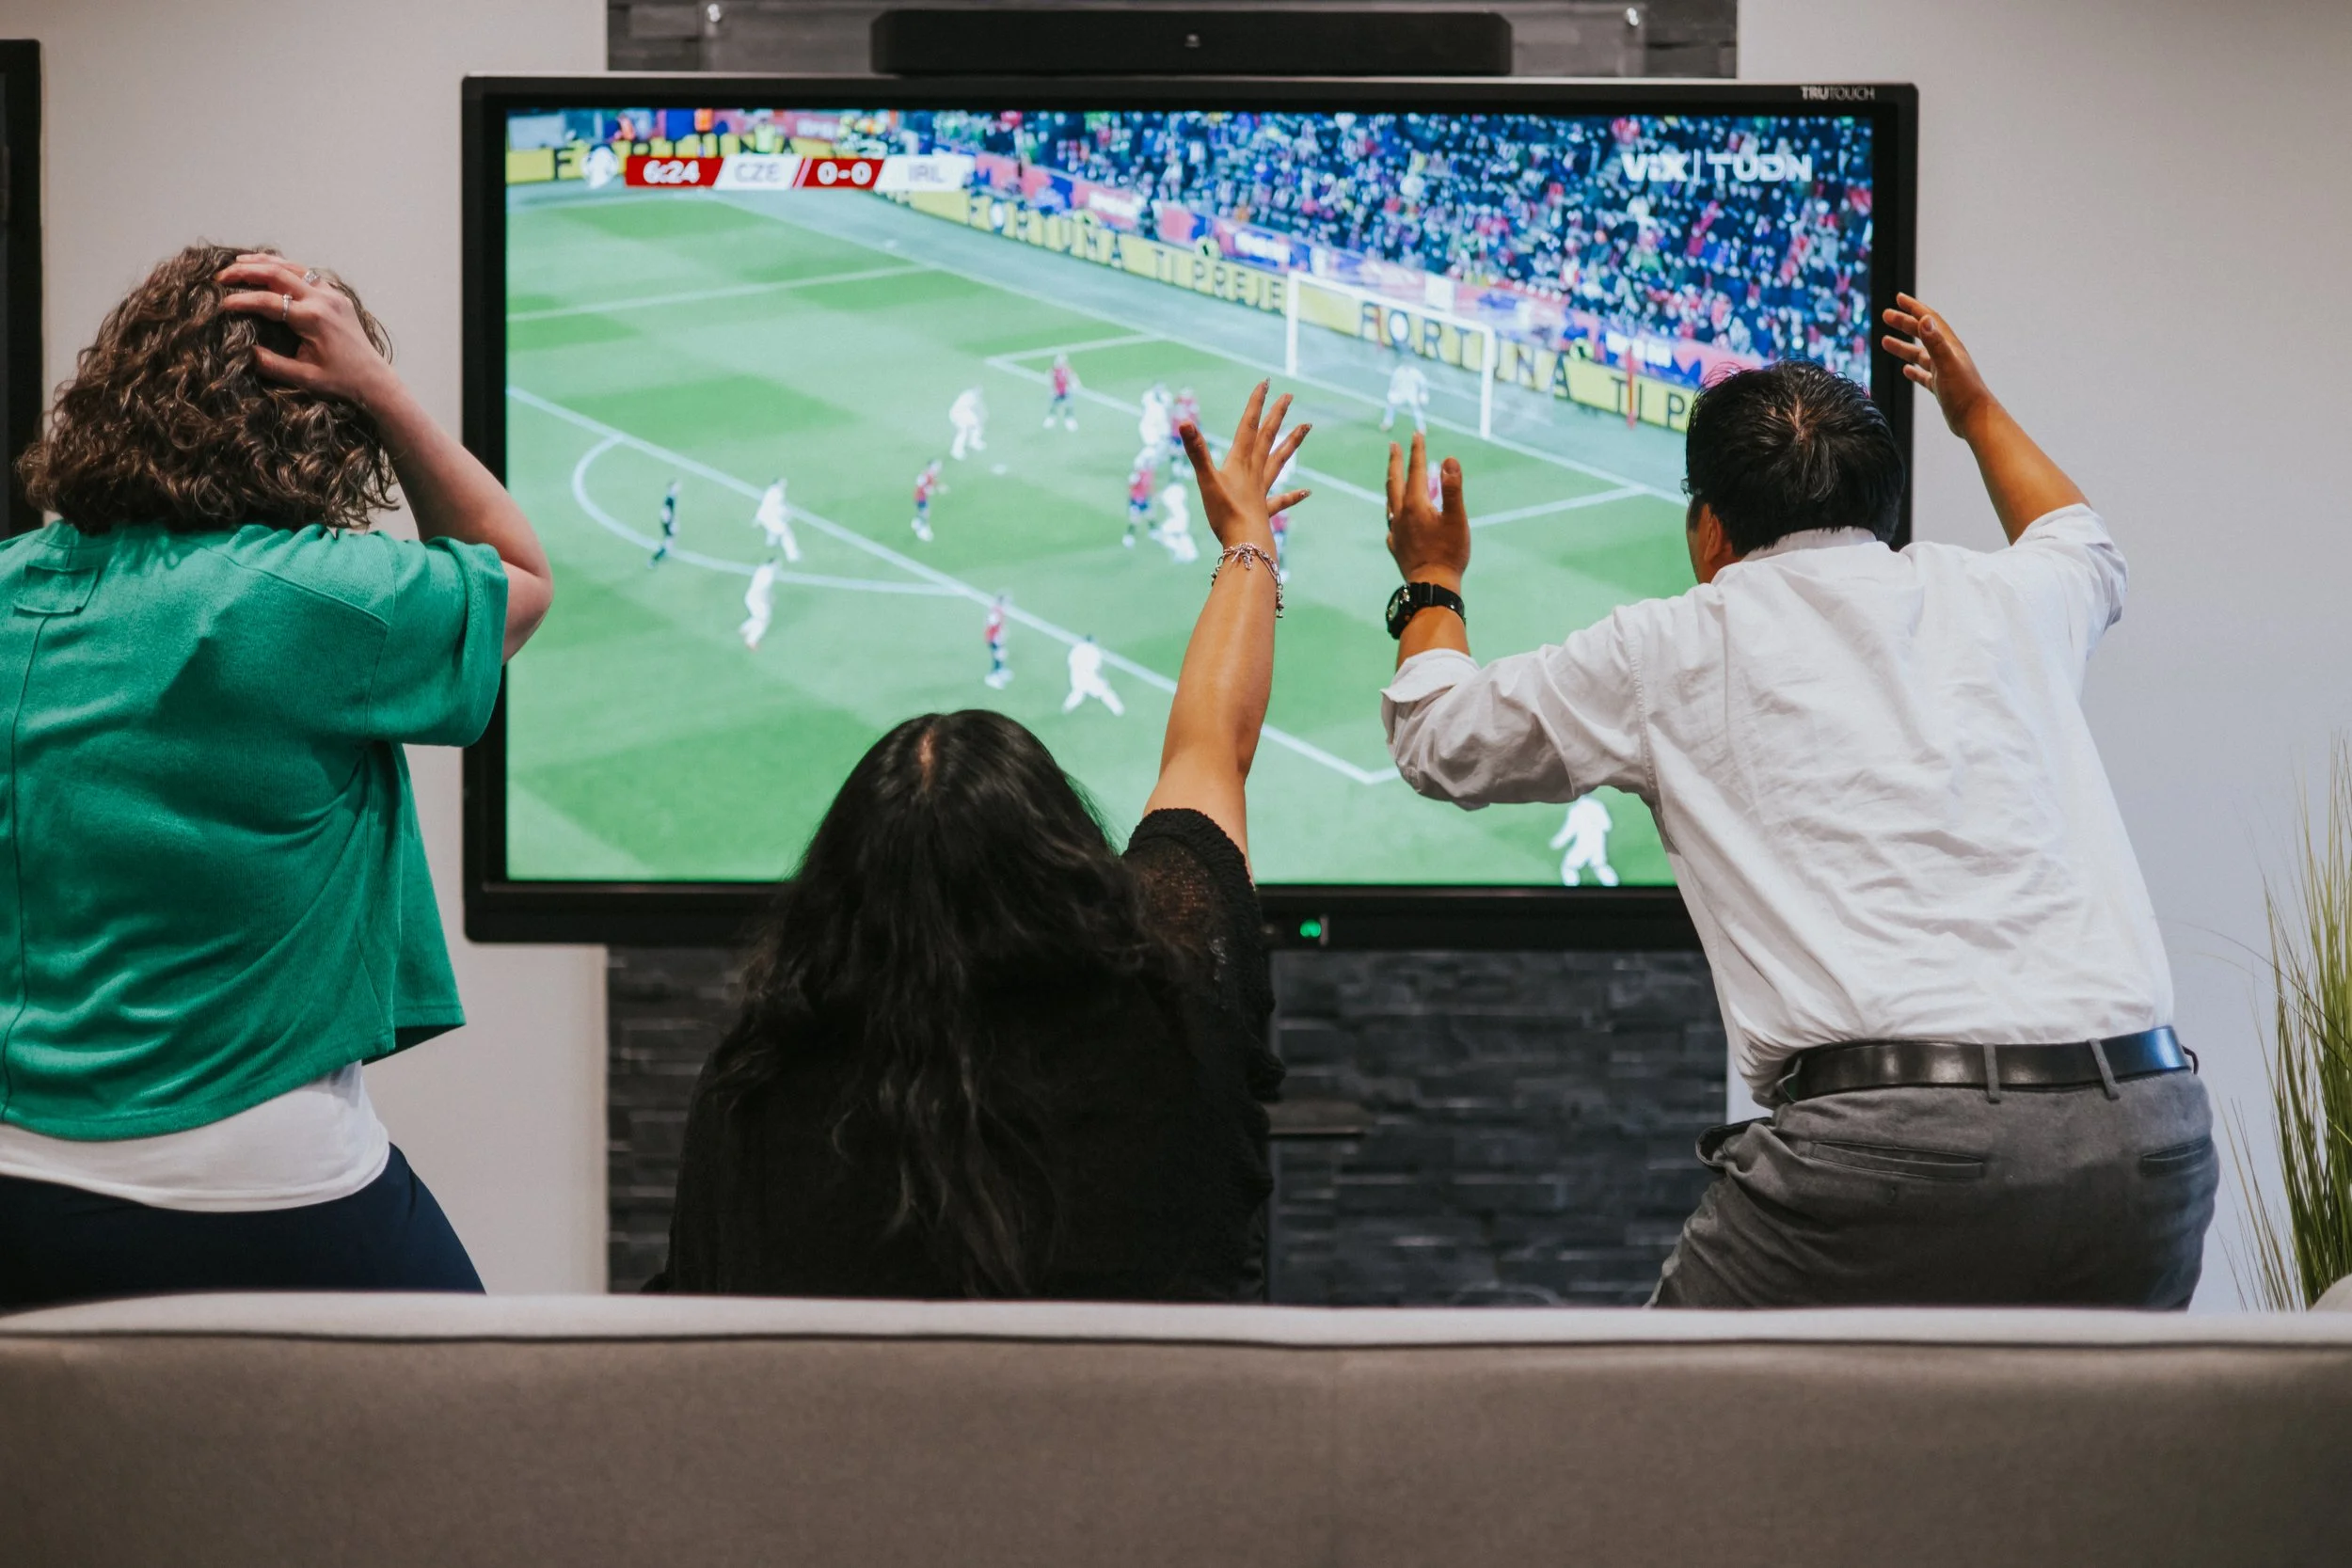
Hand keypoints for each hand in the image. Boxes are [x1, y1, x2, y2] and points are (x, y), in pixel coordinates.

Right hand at [217, 253, 398, 409]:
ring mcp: (332, 295)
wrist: (374, 378)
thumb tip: (245, 351)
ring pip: (293, 267)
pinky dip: (285, 267)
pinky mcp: (337, 296)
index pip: (269, 301)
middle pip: (278, 274)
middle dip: (246, 271)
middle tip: (222, 276)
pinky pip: (307, 273)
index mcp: (313, 319)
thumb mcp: (304, 378)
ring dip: (264, 262)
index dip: (242, 300)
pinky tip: (268, 267)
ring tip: (238, 262)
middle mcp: (323, 300)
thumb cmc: (340, 381)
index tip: (221, 304)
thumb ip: (273, 365)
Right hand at [1179, 381, 1309, 549]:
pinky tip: (1306, 492)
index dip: (1256, 403)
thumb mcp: (1206, 480)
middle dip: (1277, 415)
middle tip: (1289, 396)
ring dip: (1291, 442)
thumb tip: (1184, 423)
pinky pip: (1281, 501)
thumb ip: (1196, 451)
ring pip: (1279, 461)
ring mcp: (1261, 491)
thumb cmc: (1225, 513)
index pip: (1249, 426)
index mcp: (1240, 462)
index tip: (1266, 383)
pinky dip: (1293, 496)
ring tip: (1306, 427)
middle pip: (1268, 437)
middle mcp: (1254, 472)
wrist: (1246, 543)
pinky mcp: (1263, 511)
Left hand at [1385, 432, 1467, 587]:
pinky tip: (1396, 517)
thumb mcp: (1456, 518)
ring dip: (1392, 485)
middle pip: (1394, 482)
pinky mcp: (1396, 546)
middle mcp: (1400, 515)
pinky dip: (1394, 512)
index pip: (1415, 471)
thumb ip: (1452, 488)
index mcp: (1415, 505)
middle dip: (1396, 462)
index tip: (1417, 433)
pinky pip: (1391, 523)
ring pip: (1390, 501)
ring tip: (1393, 476)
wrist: (1431, 586)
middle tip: (1393, 446)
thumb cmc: (1448, 553)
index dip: (1417, 451)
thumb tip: (1449, 459)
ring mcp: (1396, 531)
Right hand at [1881, 292, 1996, 438]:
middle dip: (1904, 323)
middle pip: (1923, 334)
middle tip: (1886, 316)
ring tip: (1885, 341)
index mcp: (1949, 346)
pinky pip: (1924, 374)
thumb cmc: (1963, 392)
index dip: (1914, 308)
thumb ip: (1935, 342)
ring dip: (1903, 346)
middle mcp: (1947, 355)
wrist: (1975, 419)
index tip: (1899, 299)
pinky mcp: (1941, 387)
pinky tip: (1905, 370)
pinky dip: (1913, 369)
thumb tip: (1925, 319)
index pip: (1929, 321)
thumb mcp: (1946, 364)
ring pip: (1920, 354)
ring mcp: (1944, 371)